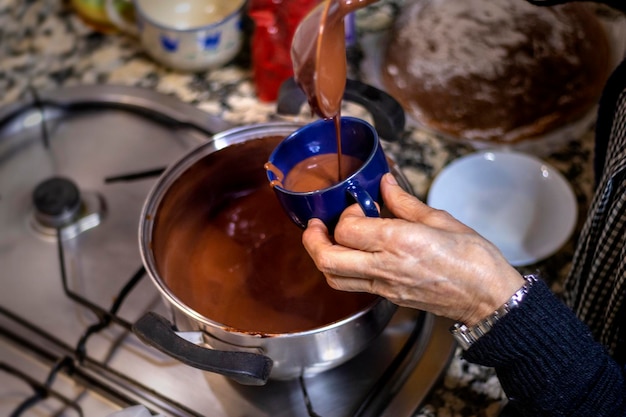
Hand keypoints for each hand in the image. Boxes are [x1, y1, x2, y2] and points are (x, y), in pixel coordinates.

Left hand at [302, 173, 524, 325]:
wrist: (488, 298)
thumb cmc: (473, 259)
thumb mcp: (440, 219)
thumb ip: (405, 202)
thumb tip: (386, 184)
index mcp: (398, 242)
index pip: (346, 230)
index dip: (345, 214)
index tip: (361, 206)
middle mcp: (385, 267)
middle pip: (328, 260)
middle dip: (313, 240)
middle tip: (316, 225)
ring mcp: (385, 286)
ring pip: (334, 278)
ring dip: (323, 257)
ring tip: (328, 239)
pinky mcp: (389, 297)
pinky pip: (354, 285)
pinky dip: (343, 269)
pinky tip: (355, 253)